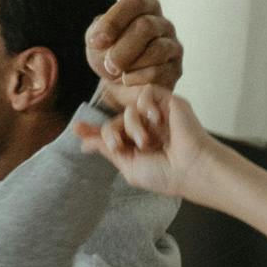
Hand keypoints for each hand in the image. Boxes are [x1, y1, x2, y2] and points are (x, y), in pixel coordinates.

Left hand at [74, 80, 215, 198]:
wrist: (190, 168)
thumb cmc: (165, 174)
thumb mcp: (129, 165)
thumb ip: (108, 150)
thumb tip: (84, 144)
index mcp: (138, 146)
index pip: (112, 133)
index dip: (93, 130)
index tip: (76, 129)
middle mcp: (147, 129)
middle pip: (115, 122)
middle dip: (111, 133)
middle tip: (119, 147)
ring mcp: (158, 115)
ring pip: (129, 110)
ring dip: (131, 126)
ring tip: (146, 142)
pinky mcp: (170, 102)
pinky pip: (146, 93)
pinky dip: (145, 106)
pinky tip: (155, 120)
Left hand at [85, 0, 182, 93]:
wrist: (119, 84)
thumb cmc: (110, 54)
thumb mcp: (97, 39)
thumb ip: (98, 33)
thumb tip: (102, 39)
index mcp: (146, 7)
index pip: (135, 2)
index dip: (114, 21)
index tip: (96, 41)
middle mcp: (163, 23)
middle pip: (146, 26)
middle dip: (122, 49)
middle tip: (109, 64)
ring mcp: (173, 46)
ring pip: (156, 50)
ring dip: (131, 64)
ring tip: (118, 72)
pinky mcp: (175, 70)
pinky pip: (159, 72)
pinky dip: (138, 78)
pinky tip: (128, 80)